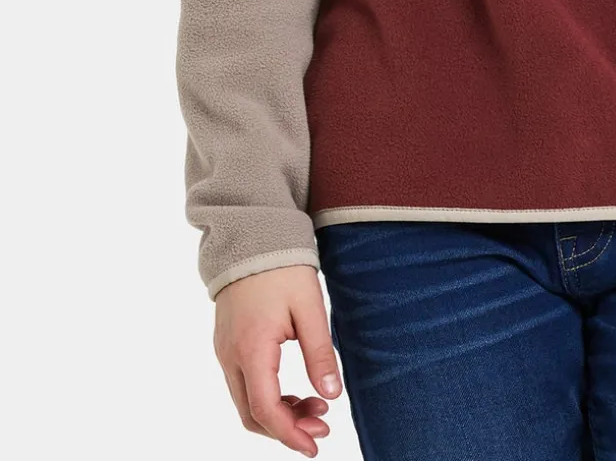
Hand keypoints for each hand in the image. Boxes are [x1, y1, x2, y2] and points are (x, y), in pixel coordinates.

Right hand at [213, 264, 342, 456]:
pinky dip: (266, 397)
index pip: (266, 410)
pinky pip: (242, 385)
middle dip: (286, 429)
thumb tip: (332, 396)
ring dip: (278, 414)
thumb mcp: (310, 307)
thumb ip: (320, 353)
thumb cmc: (283, 267)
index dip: (290, 435)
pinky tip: (294, 392)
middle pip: (251, 415)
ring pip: (245, 402)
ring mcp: (224, 351)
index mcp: (251, 349)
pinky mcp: (227, 344)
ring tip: (315, 407)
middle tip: (322, 426)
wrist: (252, 235)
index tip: (315, 446)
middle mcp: (230, 356)